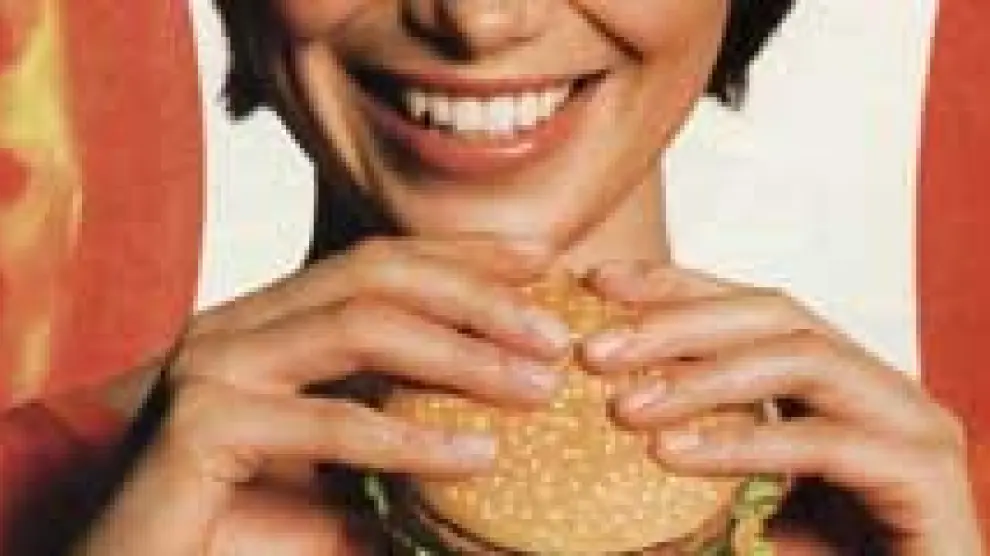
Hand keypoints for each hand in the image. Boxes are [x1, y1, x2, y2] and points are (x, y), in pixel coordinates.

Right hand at [74, 235, 570, 555]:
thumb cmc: (233, 530)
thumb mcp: (338, 486)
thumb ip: (403, 457)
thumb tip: (498, 457)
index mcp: (269, 325)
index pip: (378, 261)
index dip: (464, 253)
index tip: (544, 260)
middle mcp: (238, 327)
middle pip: (376, 274)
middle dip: (477, 294)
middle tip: (557, 332)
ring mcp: (213, 367)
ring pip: (357, 326)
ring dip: (462, 353)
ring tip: (539, 384)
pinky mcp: (198, 425)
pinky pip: (326, 421)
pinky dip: (409, 440)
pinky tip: (477, 458)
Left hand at [579, 261, 983, 555]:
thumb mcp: (742, 496)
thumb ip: (694, 449)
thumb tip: (614, 417)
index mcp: (836, 380)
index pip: (749, 309)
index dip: (674, 286)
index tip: (599, 283)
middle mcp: (877, 386)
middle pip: (774, 314)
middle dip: (677, 322)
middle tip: (594, 350)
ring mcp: (910, 422)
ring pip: (801, 359)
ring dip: (701, 378)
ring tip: (624, 406)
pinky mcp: (924, 473)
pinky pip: (822, 441)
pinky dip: (741, 443)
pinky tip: (670, 455)